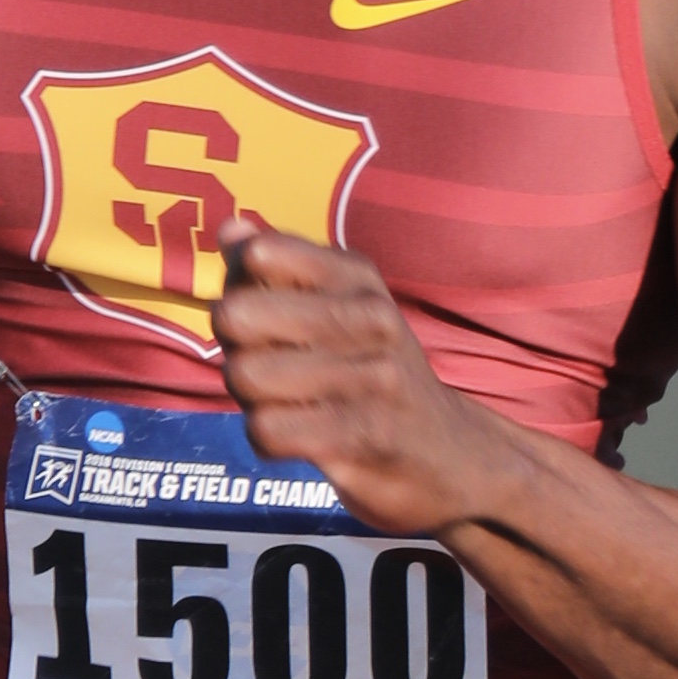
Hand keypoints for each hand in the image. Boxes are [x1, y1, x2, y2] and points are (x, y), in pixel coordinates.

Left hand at [211, 222, 516, 537]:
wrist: (445, 450)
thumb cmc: (369, 369)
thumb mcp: (338, 306)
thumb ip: (277, 269)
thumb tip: (232, 228)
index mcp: (357, 275)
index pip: (260, 254)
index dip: (238, 288)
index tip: (263, 311)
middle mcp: (370, 316)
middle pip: (237, 314)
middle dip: (233, 346)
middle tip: (264, 363)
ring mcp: (371, 377)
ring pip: (246, 374)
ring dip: (248, 397)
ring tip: (282, 400)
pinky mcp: (362, 436)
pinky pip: (266, 428)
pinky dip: (266, 436)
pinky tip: (295, 433)